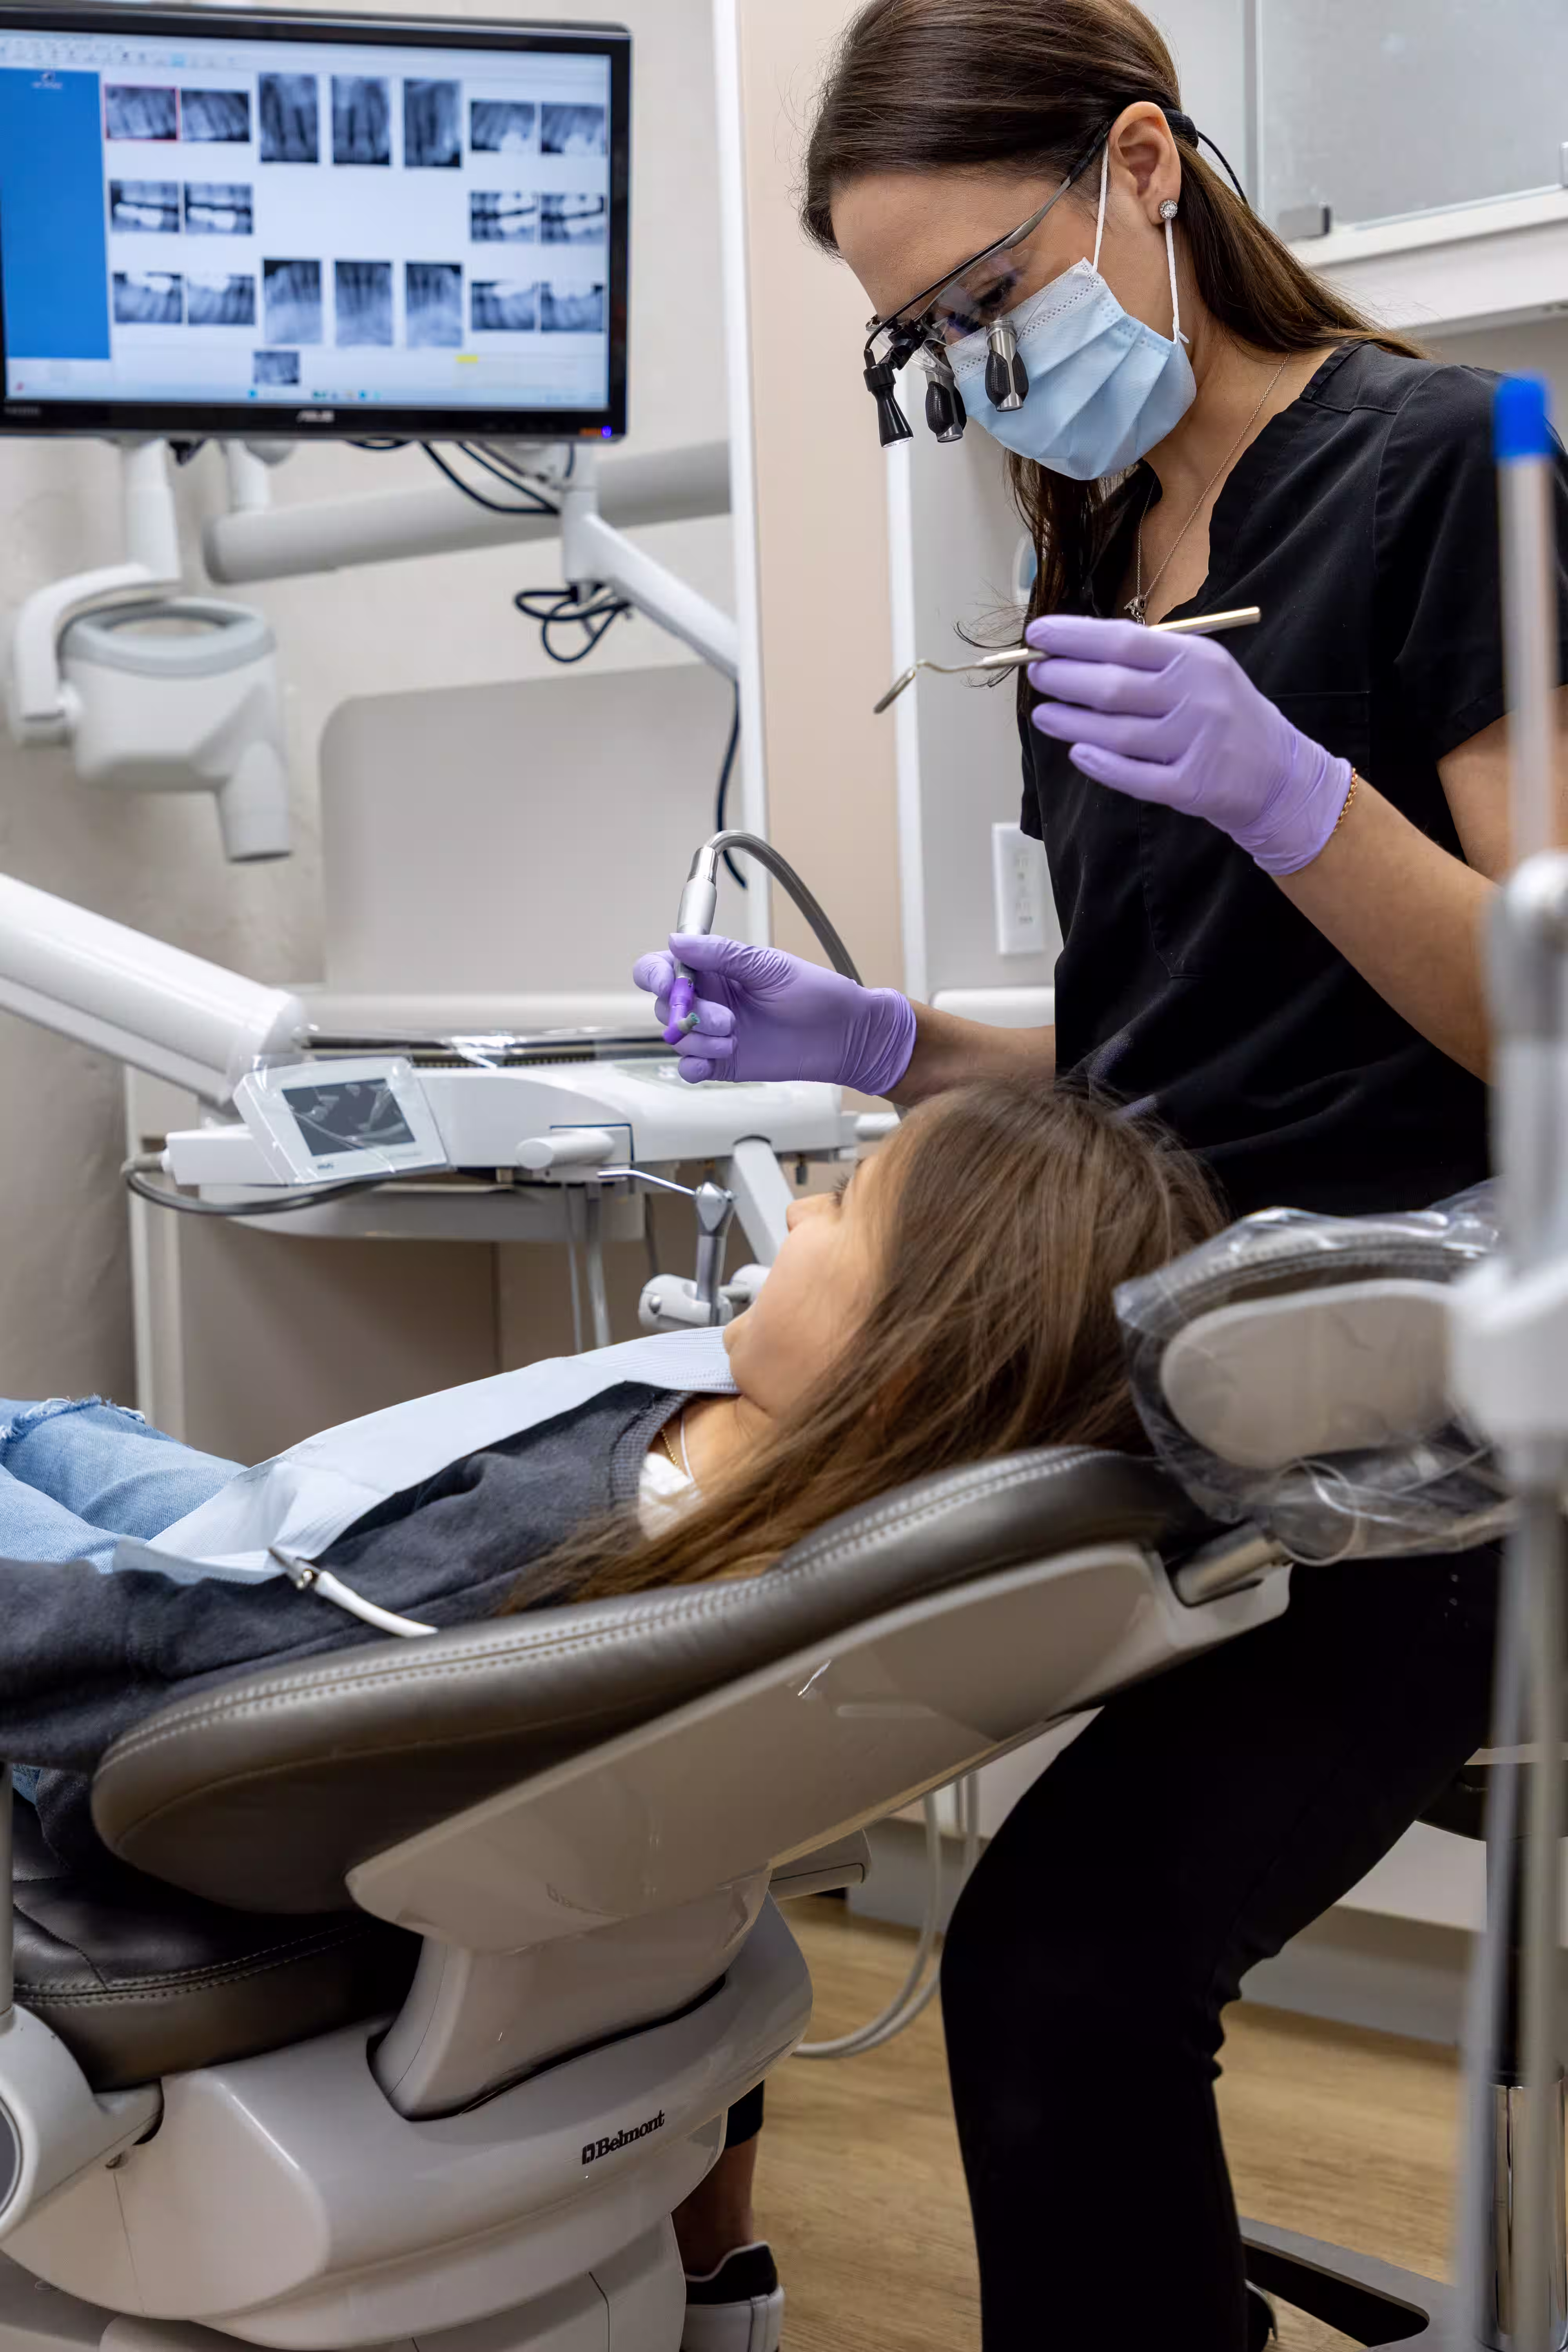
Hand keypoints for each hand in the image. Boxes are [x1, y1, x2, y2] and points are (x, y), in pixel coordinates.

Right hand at [632, 933, 915, 1093]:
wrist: (845, 1035)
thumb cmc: (815, 994)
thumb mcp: (769, 966)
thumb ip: (722, 954)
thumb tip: (677, 941)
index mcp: (714, 969)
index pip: (663, 968)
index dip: (655, 975)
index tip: (668, 983)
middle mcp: (708, 999)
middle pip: (664, 1005)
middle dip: (687, 1013)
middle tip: (727, 1019)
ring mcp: (713, 1032)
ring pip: (677, 1038)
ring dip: (699, 1040)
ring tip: (735, 1038)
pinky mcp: (722, 1062)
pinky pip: (688, 1068)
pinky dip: (693, 1066)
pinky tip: (712, 1062)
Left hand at [1025, 614, 1351, 875]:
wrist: (1279, 772)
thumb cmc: (1225, 713)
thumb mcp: (1200, 670)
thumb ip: (1150, 660)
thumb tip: (1079, 651)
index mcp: (1196, 659)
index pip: (1124, 641)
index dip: (1074, 638)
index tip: (1037, 635)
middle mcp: (1196, 698)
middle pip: (1114, 686)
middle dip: (1065, 678)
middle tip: (1036, 675)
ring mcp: (1194, 744)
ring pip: (1116, 733)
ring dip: (1071, 722)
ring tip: (1042, 714)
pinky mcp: (1190, 787)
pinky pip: (1134, 776)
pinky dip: (1101, 764)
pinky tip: (1076, 751)